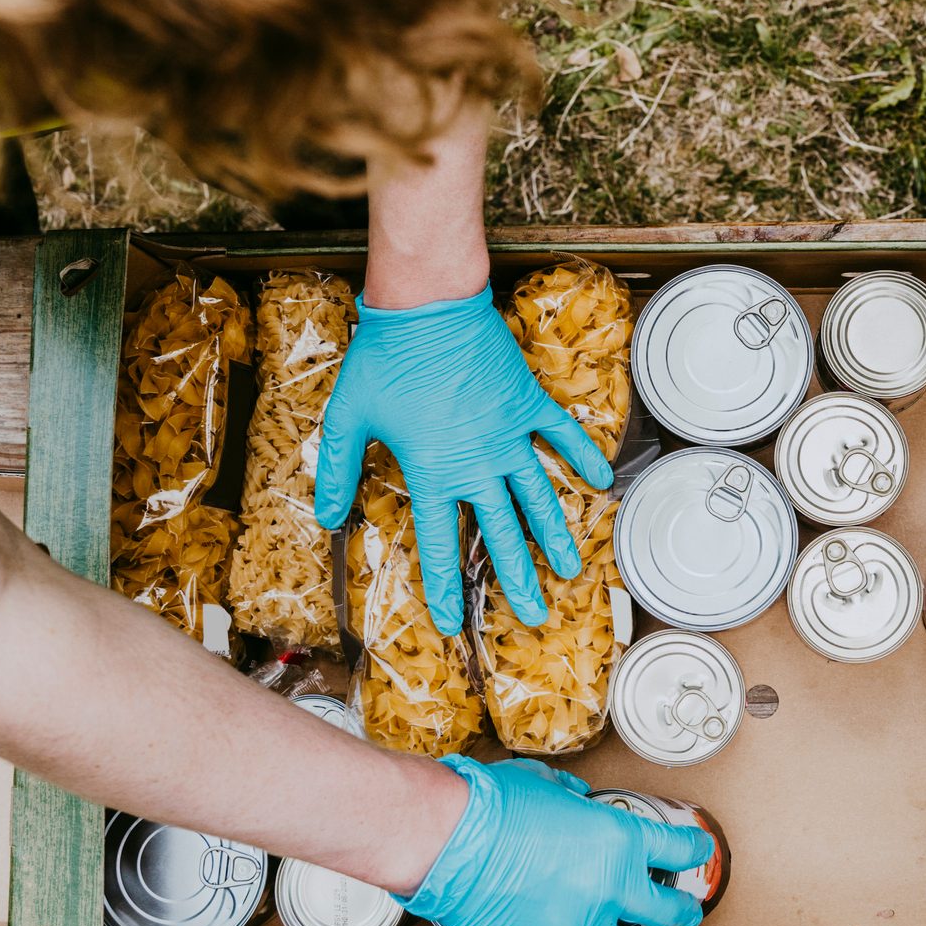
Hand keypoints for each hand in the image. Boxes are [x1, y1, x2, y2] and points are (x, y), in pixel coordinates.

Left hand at [313, 290, 613, 632]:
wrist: (428, 304)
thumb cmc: (384, 358)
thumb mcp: (348, 416)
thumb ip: (337, 470)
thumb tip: (325, 517)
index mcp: (433, 470)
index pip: (440, 543)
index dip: (445, 587)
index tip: (451, 621)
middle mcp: (479, 461)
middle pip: (503, 533)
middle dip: (517, 580)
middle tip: (533, 616)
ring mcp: (510, 433)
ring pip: (540, 496)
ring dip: (556, 536)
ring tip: (571, 571)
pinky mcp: (528, 402)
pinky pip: (562, 436)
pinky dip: (583, 458)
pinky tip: (601, 483)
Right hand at [398, 756, 713, 925]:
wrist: (447, 840)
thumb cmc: (493, 803)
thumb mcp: (547, 784)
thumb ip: (574, 798)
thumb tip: (578, 800)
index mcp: (619, 839)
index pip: (679, 849)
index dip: (695, 850)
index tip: (699, 851)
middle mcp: (609, 887)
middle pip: (668, 912)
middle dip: (681, 911)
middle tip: (684, 910)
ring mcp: (577, 923)